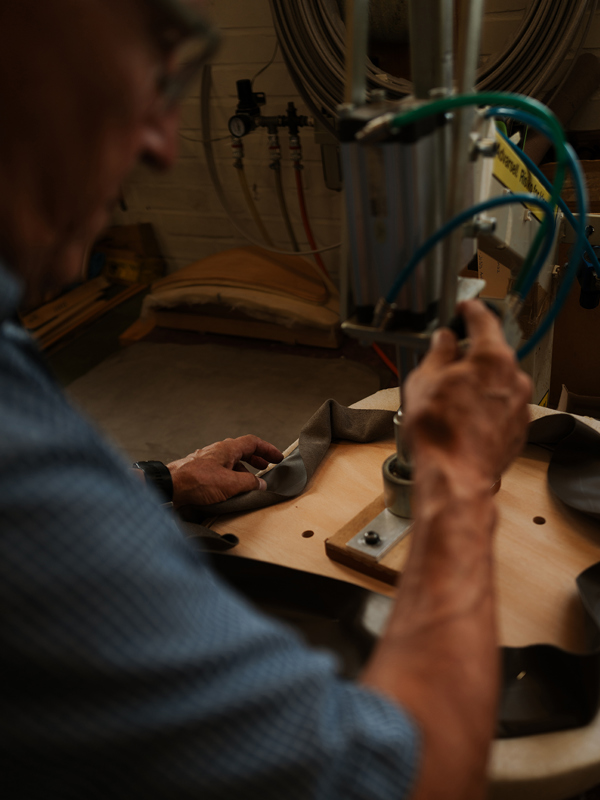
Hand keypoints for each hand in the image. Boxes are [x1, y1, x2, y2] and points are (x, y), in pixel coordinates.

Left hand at [167, 435, 283, 506]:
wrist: (169, 486)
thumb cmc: (196, 481)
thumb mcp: (230, 483)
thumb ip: (249, 483)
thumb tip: (261, 484)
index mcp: (228, 449)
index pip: (253, 443)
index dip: (268, 449)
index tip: (278, 457)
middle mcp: (218, 451)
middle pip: (242, 451)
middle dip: (257, 459)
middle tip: (267, 467)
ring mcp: (207, 460)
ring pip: (231, 461)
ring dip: (244, 470)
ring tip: (251, 482)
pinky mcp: (199, 471)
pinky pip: (221, 470)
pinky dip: (231, 476)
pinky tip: (231, 489)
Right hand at [403, 300, 531, 483]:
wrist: (455, 476)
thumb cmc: (439, 431)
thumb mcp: (425, 380)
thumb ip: (438, 353)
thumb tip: (443, 341)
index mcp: (492, 358)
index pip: (484, 320)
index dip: (471, 310)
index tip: (466, 307)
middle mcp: (514, 378)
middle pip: (492, 354)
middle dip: (470, 354)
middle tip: (446, 361)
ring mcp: (519, 405)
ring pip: (497, 382)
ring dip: (477, 383)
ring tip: (449, 399)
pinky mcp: (518, 428)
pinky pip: (501, 407)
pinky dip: (484, 406)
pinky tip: (462, 418)